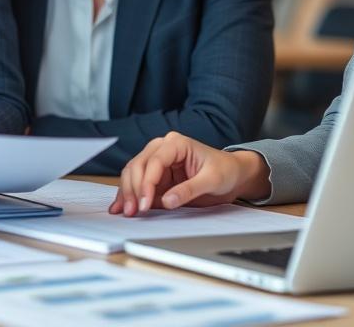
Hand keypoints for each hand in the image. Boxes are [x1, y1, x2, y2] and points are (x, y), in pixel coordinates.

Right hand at [108, 131, 270, 215]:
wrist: (232, 174)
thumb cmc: (225, 170)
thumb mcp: (212, 180)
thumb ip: (189, 190)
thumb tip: (167, 201)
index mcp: (176, 143)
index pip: (154, 161)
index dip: (147, 183)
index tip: (145, 203)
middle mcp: (162, 148)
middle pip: (138, 165)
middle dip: (133, 189)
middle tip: (133, 211)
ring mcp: (157, 162)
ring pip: (133, 173)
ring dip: (128, 192)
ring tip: (126, 211)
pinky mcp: (156, 176)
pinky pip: (138, 184)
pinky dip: (129, 195)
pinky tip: (121, 206)